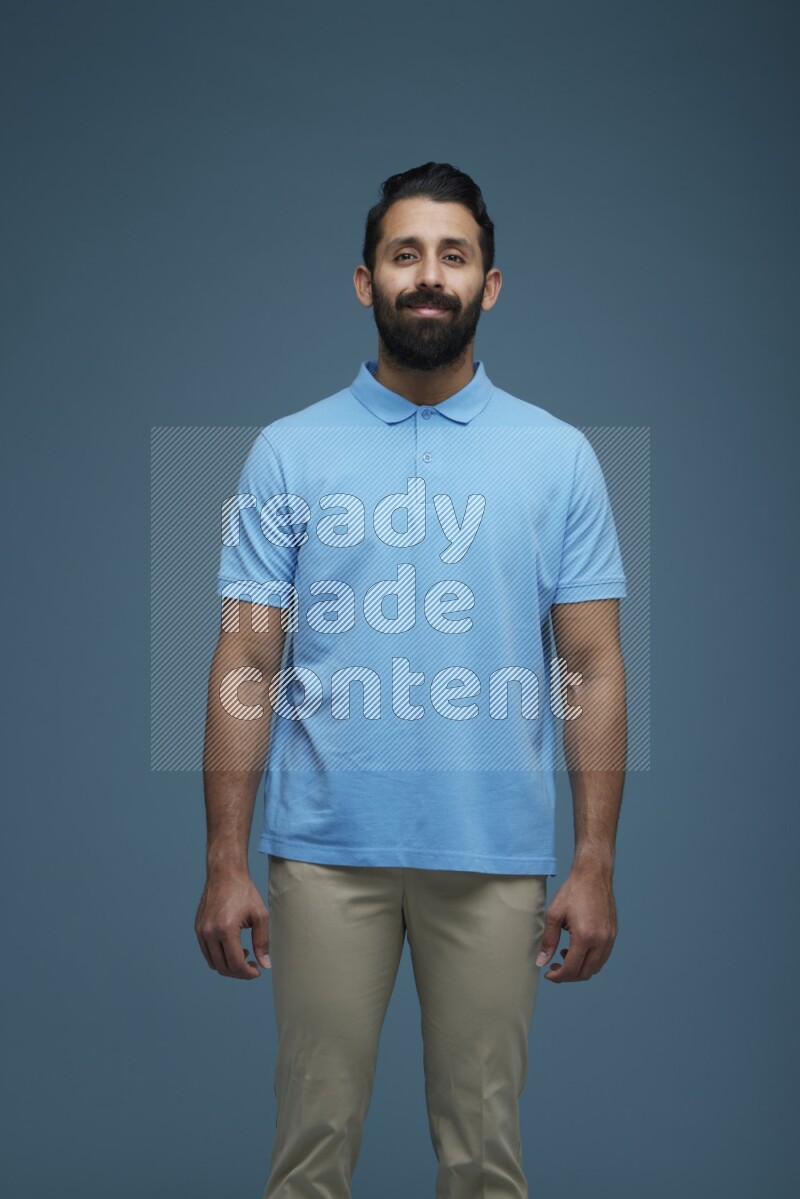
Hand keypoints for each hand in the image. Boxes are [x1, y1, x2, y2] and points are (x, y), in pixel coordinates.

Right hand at [194, 870, 270, 979]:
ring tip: (244, 955)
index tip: (257, 971)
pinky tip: (233, 948)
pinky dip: (219, 956)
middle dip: (239, 972)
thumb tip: (265, 964)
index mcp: (225, 930)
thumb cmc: (244, 892)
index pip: (235, 964)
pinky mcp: (198, 928)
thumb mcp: (260, 916)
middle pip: (222, 967)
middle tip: (252, 966)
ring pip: (213, 963)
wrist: (225, 874)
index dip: (247, 973)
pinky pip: (207, 952)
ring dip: (228, 965)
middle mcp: (209, 933)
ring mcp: (201, 931)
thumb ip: (263, 942)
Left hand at [535, 865, 616, 982]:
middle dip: (568, 975)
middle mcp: (601, 941)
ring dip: (580, 969)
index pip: (572, 969)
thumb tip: (541, 961)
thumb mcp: (554, 915)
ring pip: (595, 967)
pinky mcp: (613, 934)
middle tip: (554, 967)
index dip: (558, 976)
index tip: (548, 973)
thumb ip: (548, 941)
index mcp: (585, 937)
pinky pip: (602, 957)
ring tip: (564, 956)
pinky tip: (577, 949)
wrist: (593, 875)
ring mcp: (609, 938)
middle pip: (585, 973)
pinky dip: (590, 960)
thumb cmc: (573, 891)